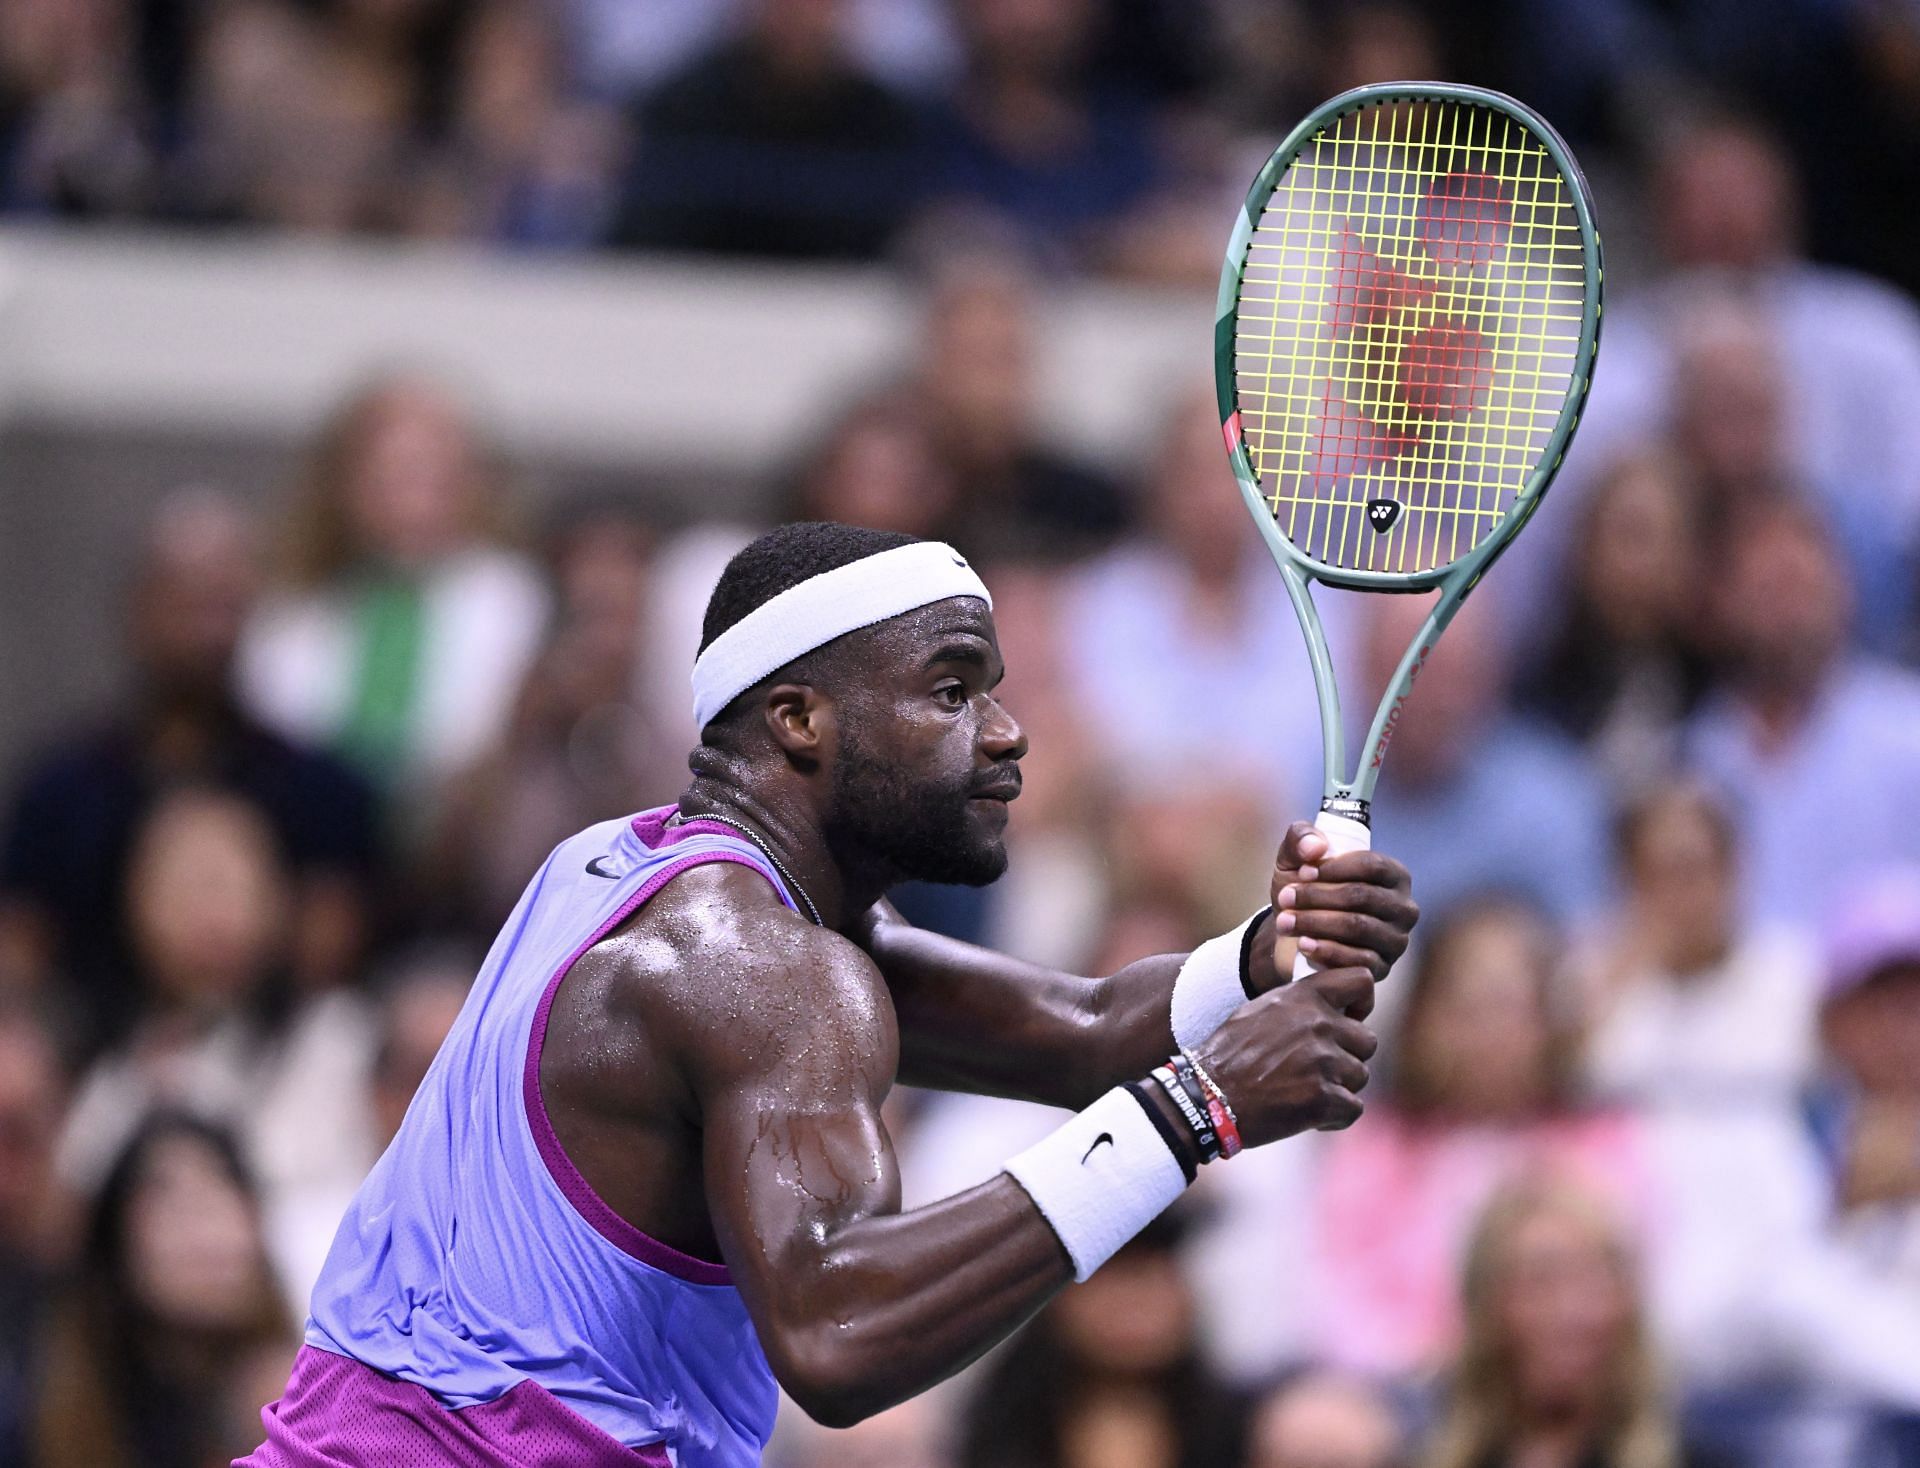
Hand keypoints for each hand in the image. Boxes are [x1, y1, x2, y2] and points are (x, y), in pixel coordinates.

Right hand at [1196, 967, 1377, 1142]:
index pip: (1362, 980)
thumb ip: (1300, 1004)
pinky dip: (1333, 1116)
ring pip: (1360, 1076)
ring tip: (1304, 1091)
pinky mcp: (1322, 1098)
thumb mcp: (1262, 1010)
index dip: (1362, 1003)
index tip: (1347, 1020)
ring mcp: (1322, 1061)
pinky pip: (1353, 1108)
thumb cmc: (1230, 1054)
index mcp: (1303, 996)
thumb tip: (1335, 1008)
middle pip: (1368, 1040)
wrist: (1207, 1096)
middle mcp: (1318, 1023)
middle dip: (1347, 1057)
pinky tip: (1306, 1114)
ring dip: (1339, 1088)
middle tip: (1316, 1070)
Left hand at [1261, 821, 1417, 988]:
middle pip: (1363, 896)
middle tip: (1285, 898)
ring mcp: (1396, 941)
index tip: (1302, 872)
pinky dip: (1327, 951)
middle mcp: (1403, 908)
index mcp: (1393, 875)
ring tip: (1285, 921)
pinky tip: (1304, 944)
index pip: (1372, 865)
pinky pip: (1359, 960)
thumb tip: (1316, 846)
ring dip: (1316, 923)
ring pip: (1358, 927)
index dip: (1335, 867)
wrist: (1292, 936)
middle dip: (1318, 896)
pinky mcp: (1382, 969)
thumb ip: (1301, 838)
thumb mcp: (1294, 859)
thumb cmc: (1303, 890)